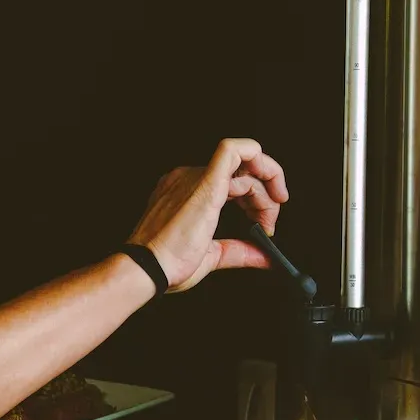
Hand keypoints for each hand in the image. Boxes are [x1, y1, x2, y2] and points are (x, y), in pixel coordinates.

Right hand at [129, 138, 287, 291]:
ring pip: (245, 164)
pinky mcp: (205, 184)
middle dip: (265, 196)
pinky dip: (256, 156)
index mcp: (188, 192)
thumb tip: (264, 256)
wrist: (147, 268)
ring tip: (268, 218)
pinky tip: (272, 181)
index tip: (263, 224)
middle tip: (268, 225)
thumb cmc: (165, 264)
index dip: (256, 199)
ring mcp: (195, 177)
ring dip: (267, 188)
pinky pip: (232, 151)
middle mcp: (190, 178)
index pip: (231, 180)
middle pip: (241, 172)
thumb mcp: (211, 256)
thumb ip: (239, 251)